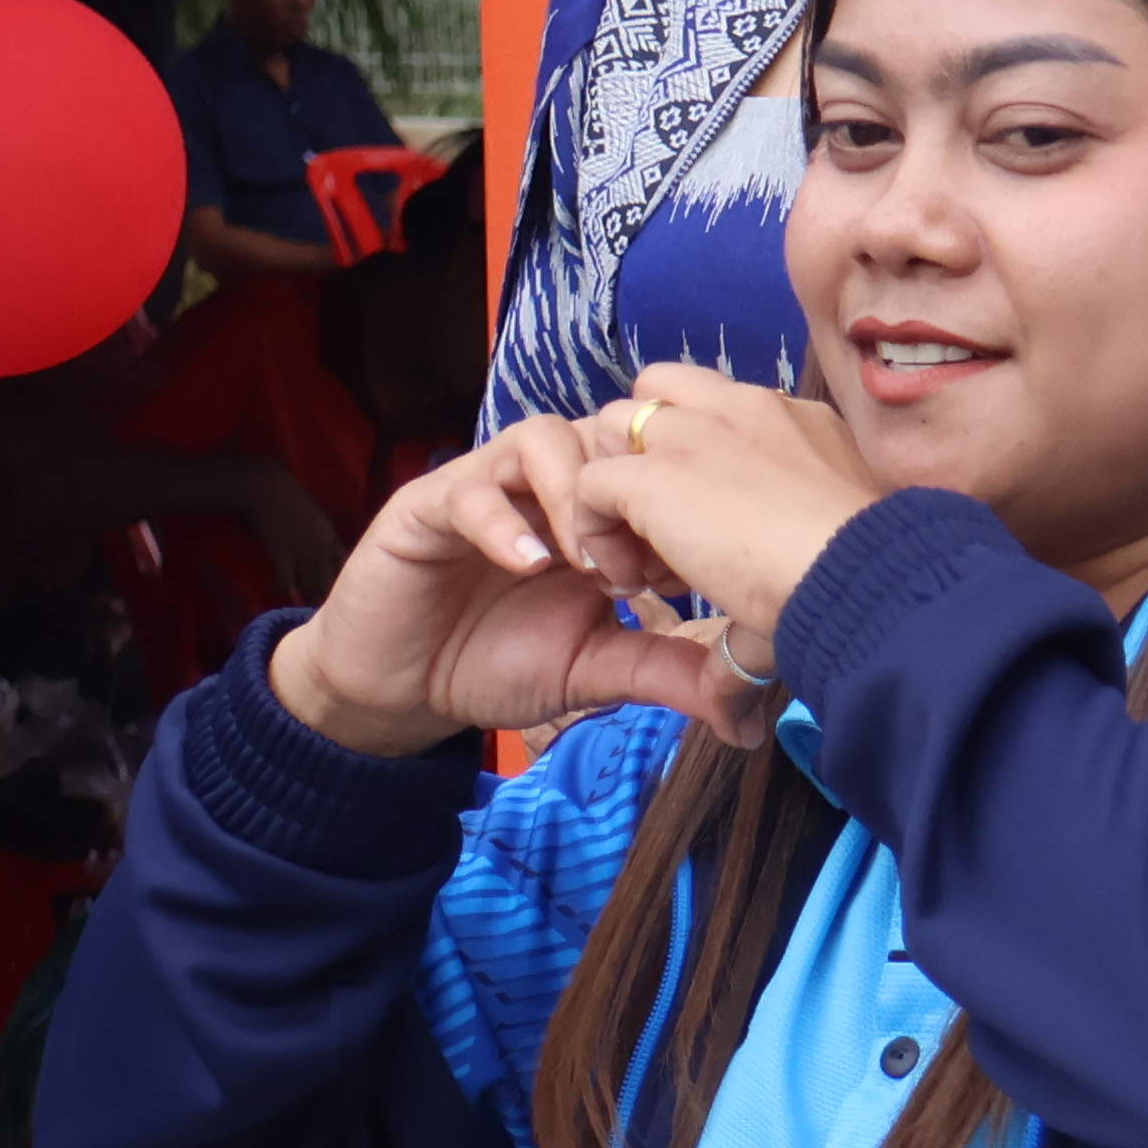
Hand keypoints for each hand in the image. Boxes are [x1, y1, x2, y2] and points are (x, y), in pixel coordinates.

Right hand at [264, 415, 758, 759]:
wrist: (403, 689)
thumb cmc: (498, 664)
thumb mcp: (598, 669)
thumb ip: (666, 671)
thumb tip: (745, 714)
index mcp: (592, 515)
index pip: (650, 466)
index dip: (679, 509)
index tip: (694, 575)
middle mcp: (543, 489)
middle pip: (606, 434)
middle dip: (632, 491)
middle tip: (642, 566)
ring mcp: (485, 488)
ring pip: (542, 437)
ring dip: (573, 494)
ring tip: (586, 564)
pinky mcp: (425, 506)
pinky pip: (468, 486)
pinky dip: (503, 521)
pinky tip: (528, 565)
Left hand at [543, 368, 888, 660]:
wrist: (866, 573)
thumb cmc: (871, 573)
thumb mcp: (823, 568)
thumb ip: (782, 601)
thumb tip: (749, 722)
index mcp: (792, 422)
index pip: (715, 406)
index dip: (692, 459)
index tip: (709, 530)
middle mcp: (740, 410)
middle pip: (654, 400)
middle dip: (642, 460)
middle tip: (666, 541)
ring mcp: (693, 436)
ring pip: (609, 432)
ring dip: (613, 491)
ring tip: (641, 561)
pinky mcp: (653, 476)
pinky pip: (589, 484)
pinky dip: (594, 529)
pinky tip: (627, 579)